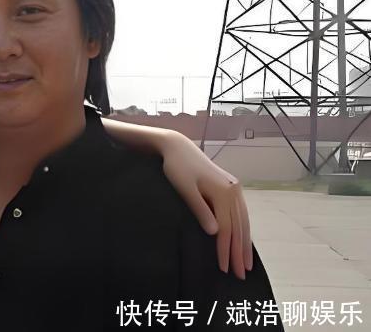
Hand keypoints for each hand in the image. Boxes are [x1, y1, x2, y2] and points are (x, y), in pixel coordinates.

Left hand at [161, 131, 252, 279]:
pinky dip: (242, 229)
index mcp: (223, 191)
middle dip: (238, 252)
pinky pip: (240, 213)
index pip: (226, 228)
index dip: (225, 249)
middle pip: (238, 227)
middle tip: (240, 274)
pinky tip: (242, 241)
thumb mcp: (185, 188)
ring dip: (244, 244)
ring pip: (243, 221)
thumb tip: (215, 233)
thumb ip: (200, 209)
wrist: (178, 147)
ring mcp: (234, 189)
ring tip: (246, 264)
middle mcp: (234, 191)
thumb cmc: (177, 168)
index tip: (223, 268)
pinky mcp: (231, 188)